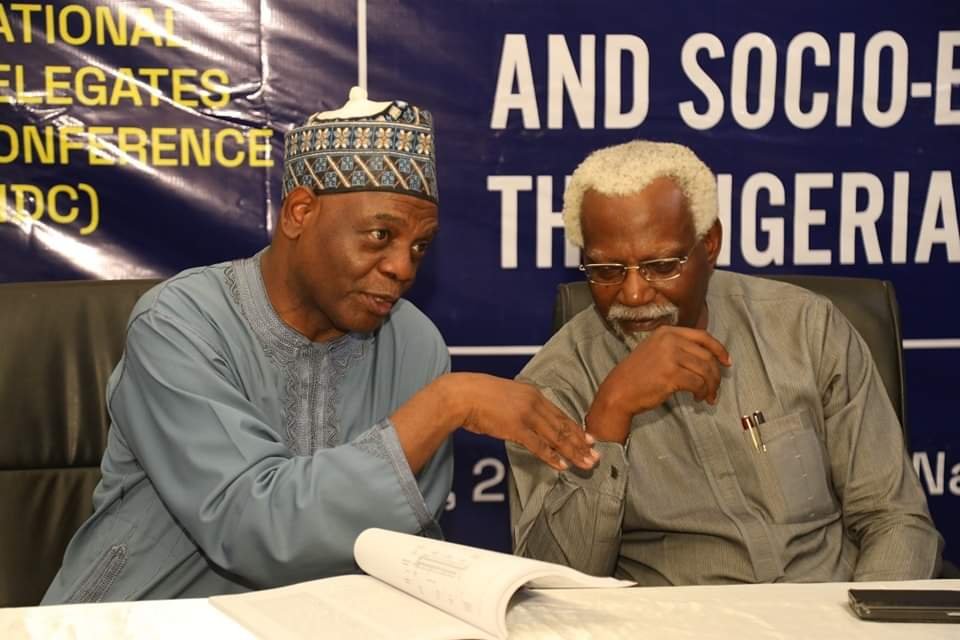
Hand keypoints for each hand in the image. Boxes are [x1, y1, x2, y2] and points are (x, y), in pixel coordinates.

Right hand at [448, 373, 598, 471]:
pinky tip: (562, 466)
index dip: (576, 429)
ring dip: (573, 452)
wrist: (462, 394)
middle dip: (581, 443)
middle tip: (595, 456)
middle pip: (563, 426)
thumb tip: (525, 420)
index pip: (560, 414)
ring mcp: (526, 415)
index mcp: (533, 394)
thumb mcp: (506, 395)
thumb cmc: (478, 395)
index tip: (589, 439)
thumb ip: (520, 406)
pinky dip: (552, 457)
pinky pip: (539, 446)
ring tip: (585, 464)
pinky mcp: (516, 428)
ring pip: (556, 437)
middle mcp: (534, 403)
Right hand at [587, 326, 730, 441]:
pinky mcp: (671, 375)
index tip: (727, 362)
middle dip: (716, 375)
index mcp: (667, 332)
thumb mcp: (656, 351)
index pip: (703, 336)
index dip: (719, 349)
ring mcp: (670, 356)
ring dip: (711, 386)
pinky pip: (698, 383)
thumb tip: (709, 359)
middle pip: (707, 356)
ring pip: (705, 371)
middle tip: (715, 389)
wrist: (619, 390)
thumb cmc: (638, 375)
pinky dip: (702, 392)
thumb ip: (678, 348)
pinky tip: (698, 398)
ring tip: (707, 396)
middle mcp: (670, 340)